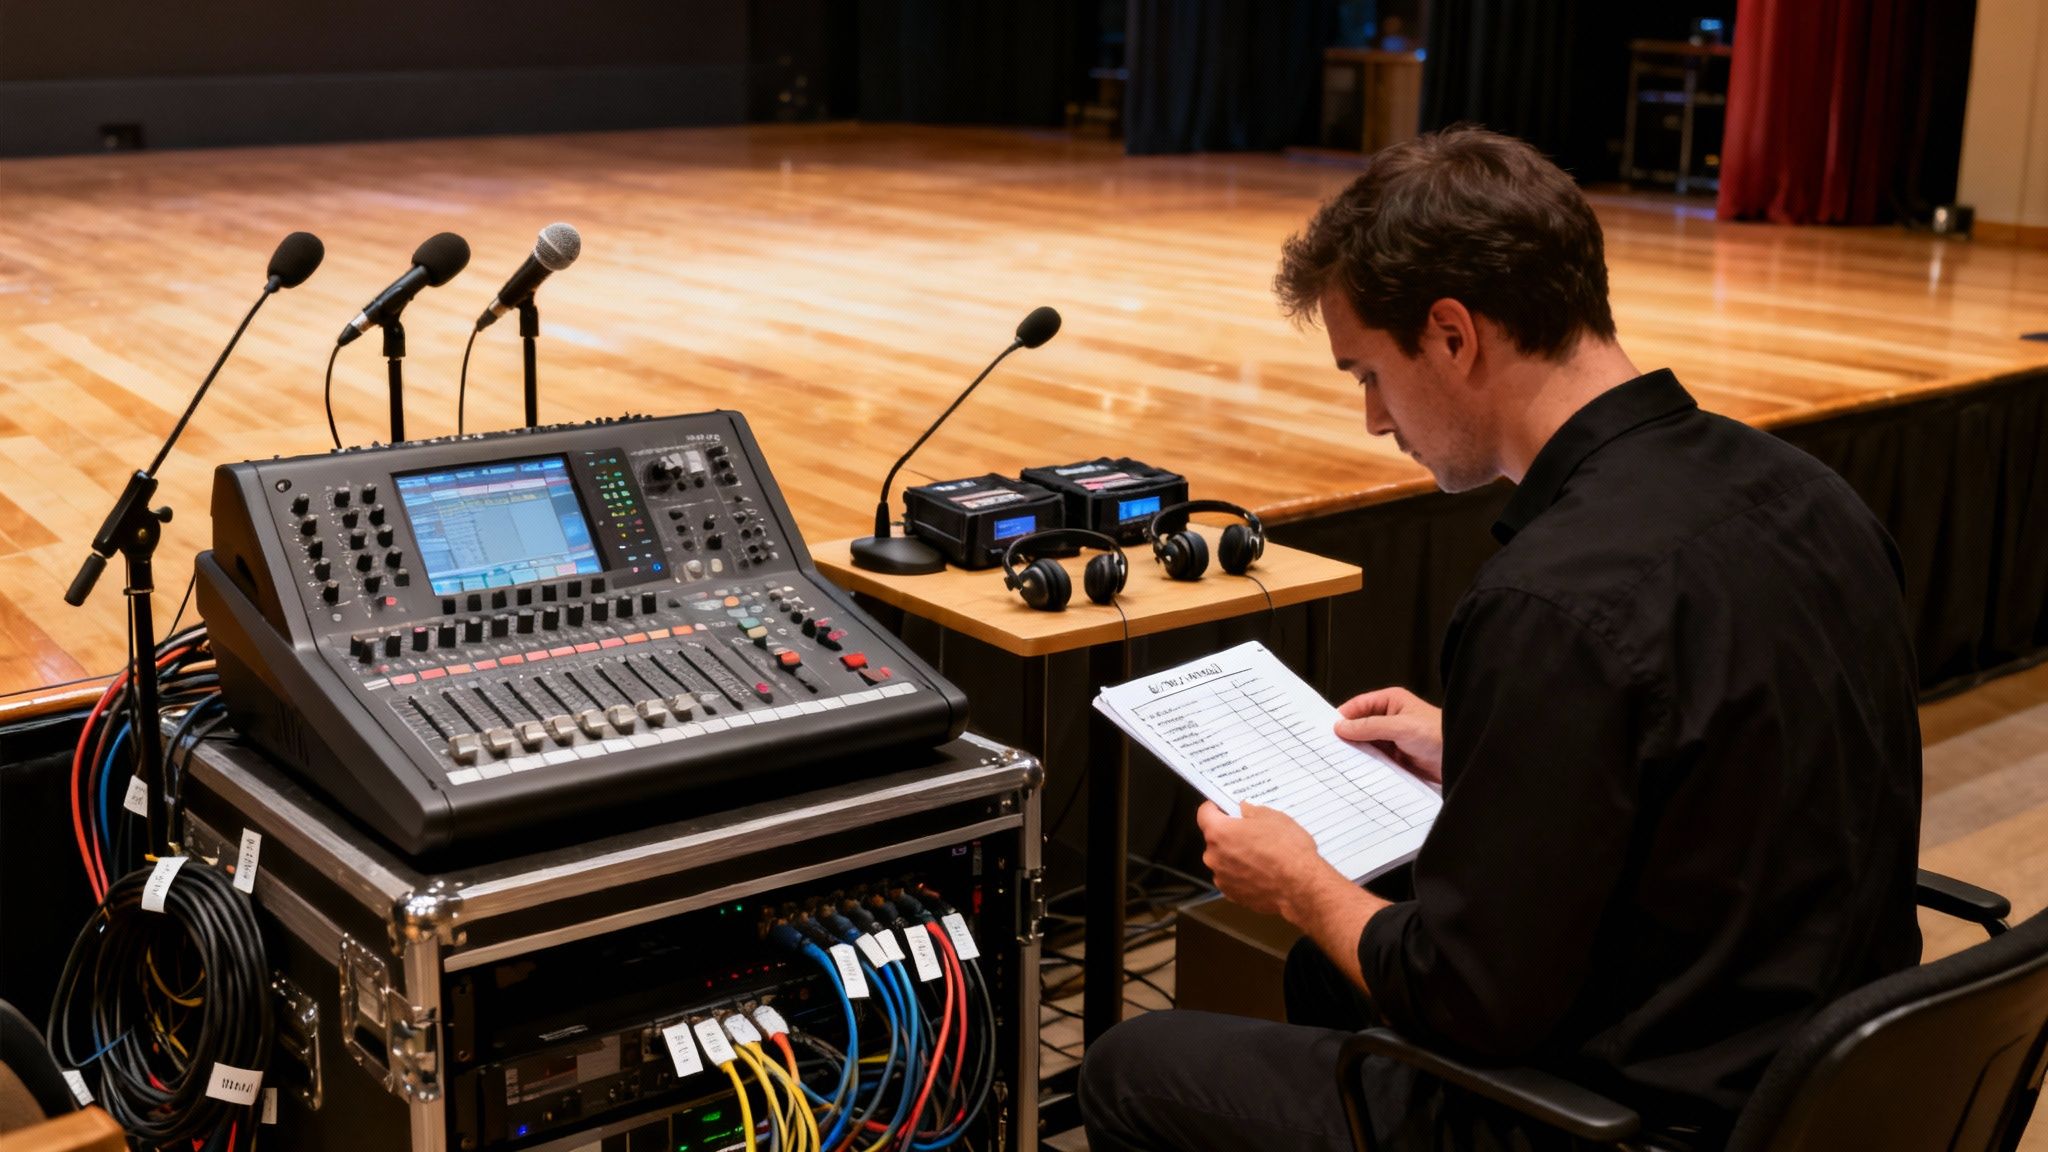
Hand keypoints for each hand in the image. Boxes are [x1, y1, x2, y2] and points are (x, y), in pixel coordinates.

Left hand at [1196, 801, 1343, 920]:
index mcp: (1219, 833)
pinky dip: (1242, 874)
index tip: (1224, 808)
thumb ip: (1251, 811)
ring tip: (1261, 855)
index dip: (1214, 808)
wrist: (1301, 887)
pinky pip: (1232, 878)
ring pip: (1224, 860)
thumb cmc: (1287, 851)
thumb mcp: (1273, 817)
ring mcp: (1222, 878)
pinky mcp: (1233, 895)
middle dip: (1230, 834)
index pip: (1204, 814)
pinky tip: (1262, 872)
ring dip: (1236, 856)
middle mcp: (1214, 857)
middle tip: (1252, 833)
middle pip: (1215, 839)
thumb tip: (1244, 810)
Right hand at [1335, 687, 1443, 785]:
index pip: (1358, 706)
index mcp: (1391, 701)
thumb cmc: (1439, 735)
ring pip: (1365, 744)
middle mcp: (1390, 718)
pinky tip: (1356, 770)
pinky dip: (1366, 764)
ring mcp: (1392, 738)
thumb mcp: (1400, 727)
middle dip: (1347, 737)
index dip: (1342, 718)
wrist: (1460, 759)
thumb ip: (1370, 726)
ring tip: (1339, 761)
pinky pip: (1374, 759)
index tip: (1326, 731)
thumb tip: (1342, 726)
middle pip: (1359, 726)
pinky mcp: (1396, 757)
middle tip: (1329, 749)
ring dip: (1356, 752)